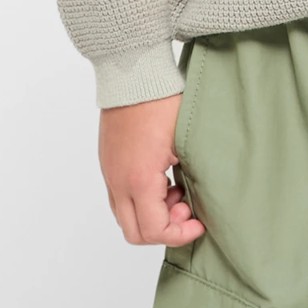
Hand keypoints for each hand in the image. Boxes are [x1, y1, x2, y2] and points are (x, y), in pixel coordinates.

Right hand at [99, 93, 206, 245]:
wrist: (134, 73)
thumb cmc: (161, 101)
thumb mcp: (185, 143)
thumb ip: (190, 179)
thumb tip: (199, 201)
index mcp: (138, 180)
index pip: (153, 230)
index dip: (179, 234)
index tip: (198, 223)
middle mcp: (118, 181)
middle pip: (134, 232)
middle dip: (163, 229)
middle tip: (185, 208)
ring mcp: (110, 172)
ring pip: (125, 215)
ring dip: (151, 213)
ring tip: (176, 189)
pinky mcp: (108, 161)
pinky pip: (120, 196)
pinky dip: (140, 199)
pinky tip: (162, 177)